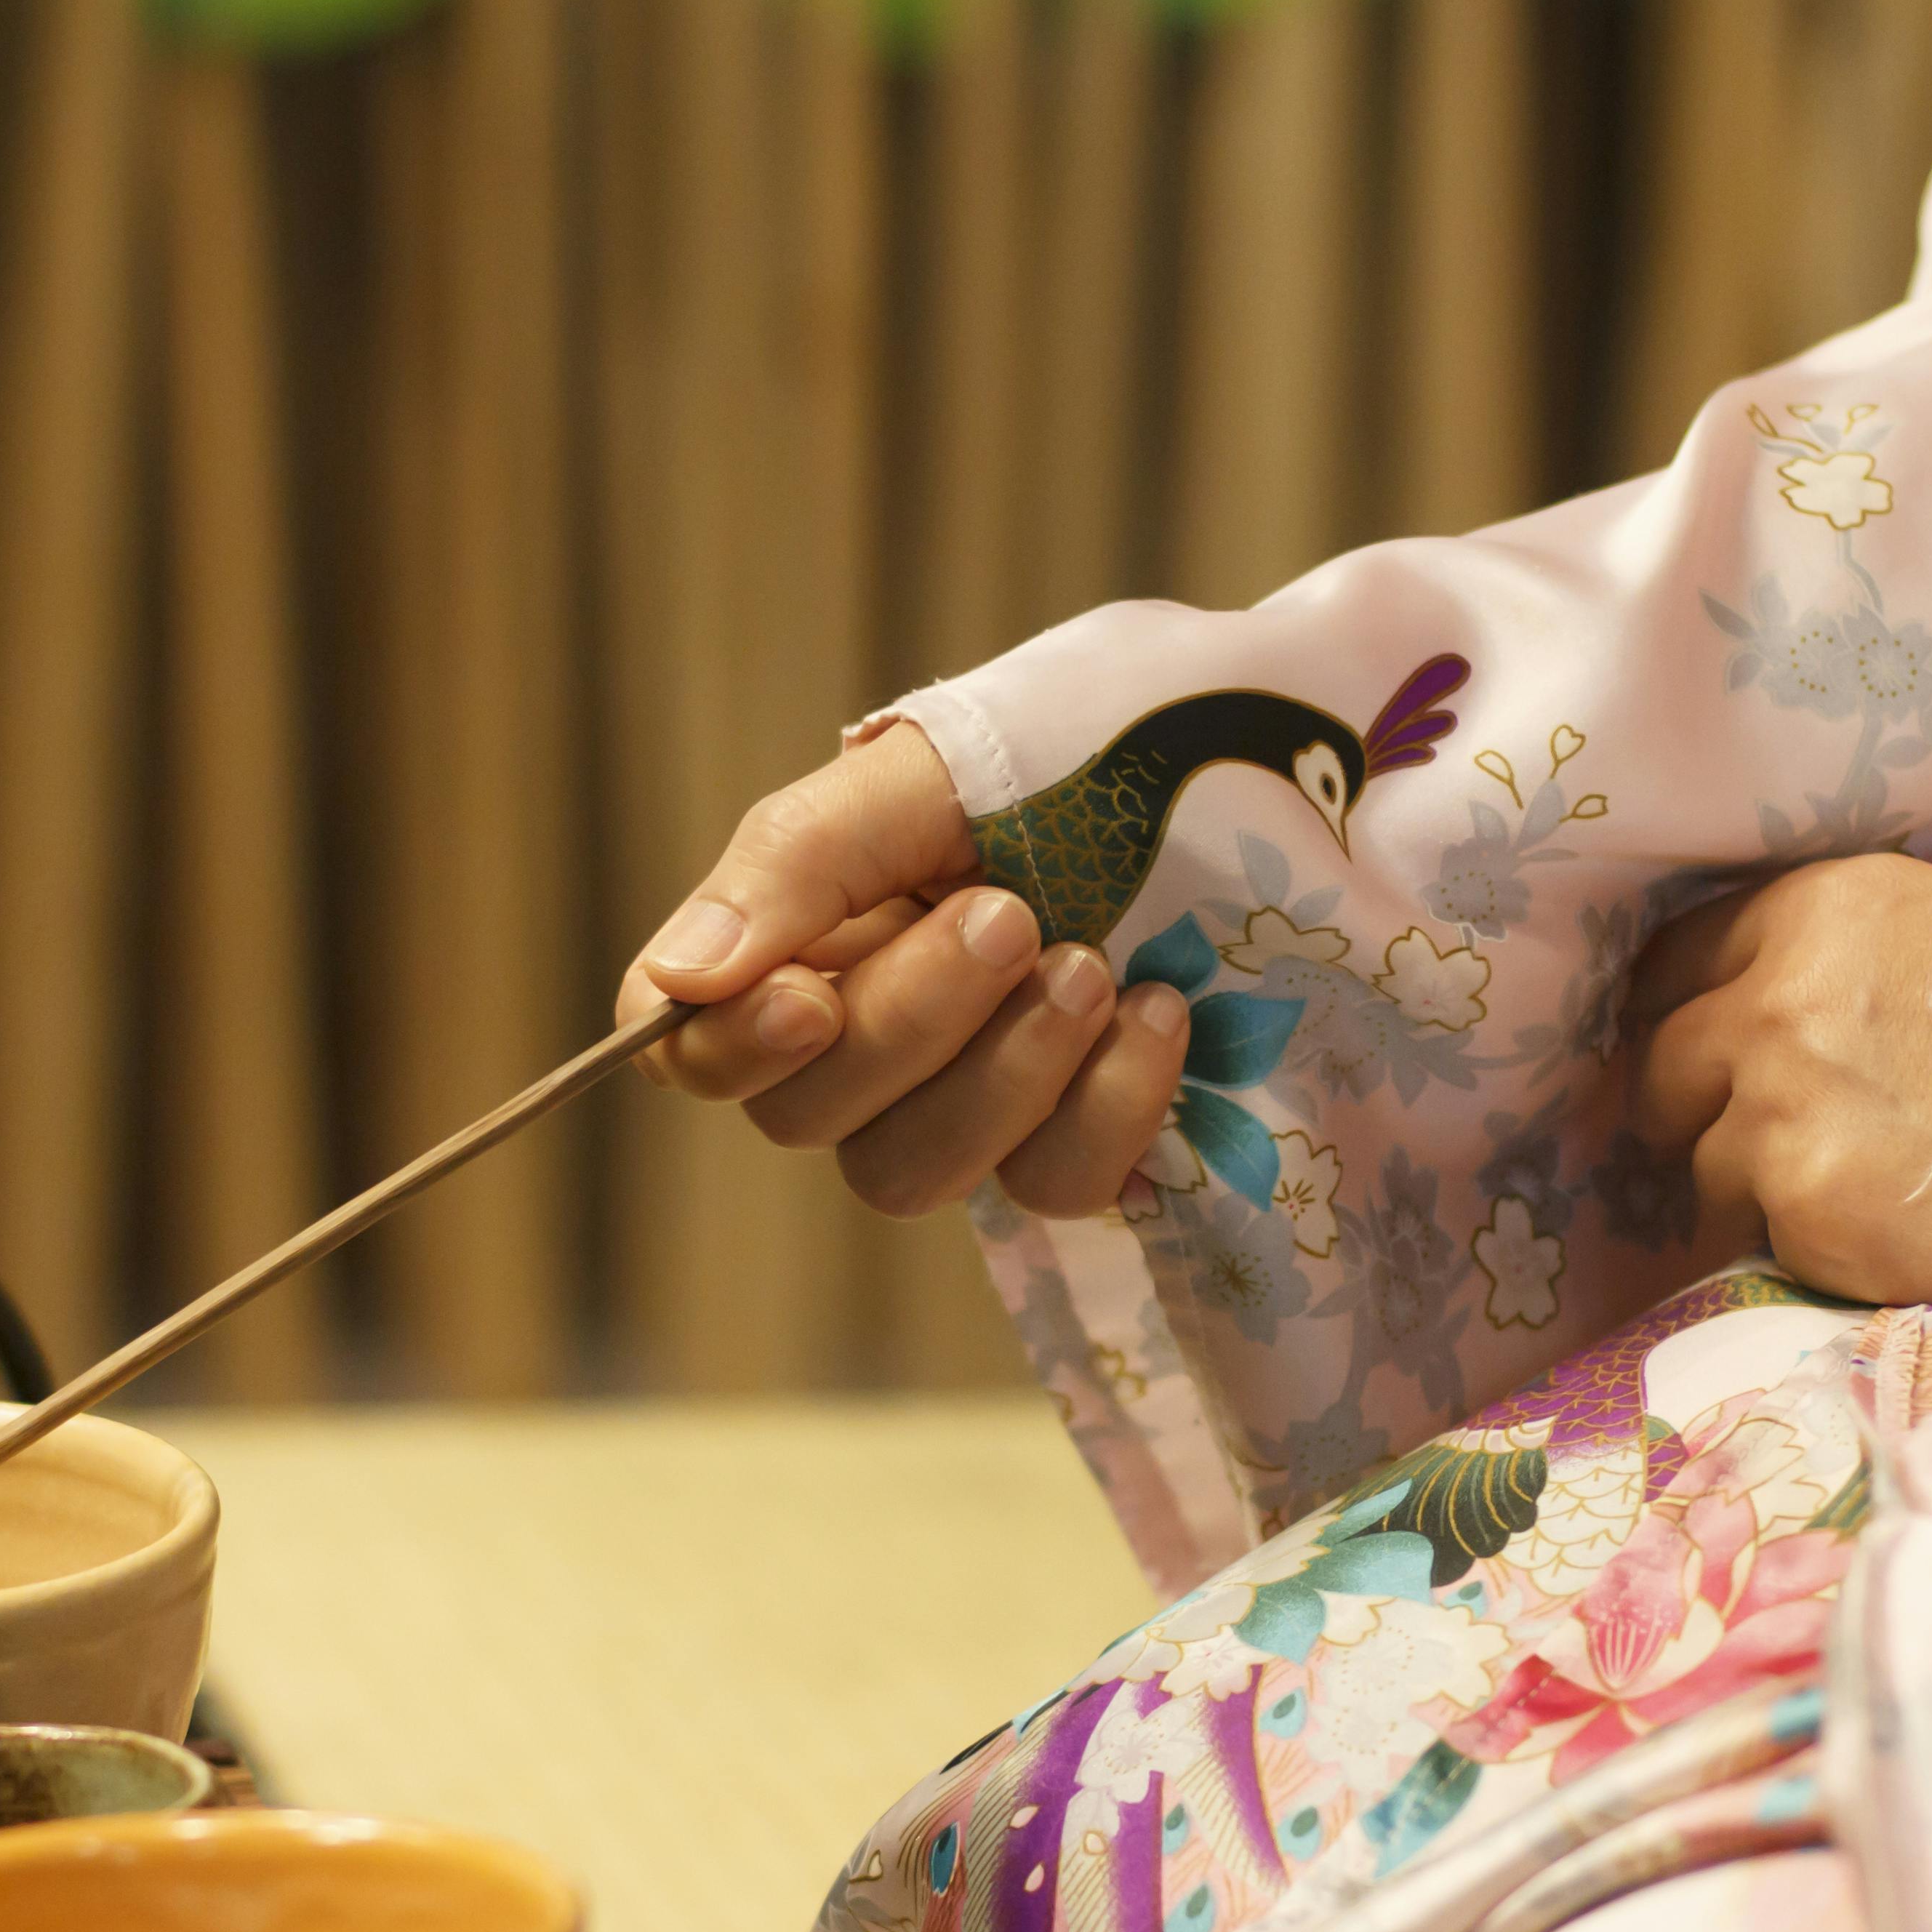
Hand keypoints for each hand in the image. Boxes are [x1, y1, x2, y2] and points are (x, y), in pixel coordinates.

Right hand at [618, 725, 1192, 1218]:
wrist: (1256, 756)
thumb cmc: (1084, 744)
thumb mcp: (929, 769)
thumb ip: (798, 862)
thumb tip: (675, 981)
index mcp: (806, 938)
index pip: (689, 1047)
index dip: (728, 1051)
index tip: (808, 1005)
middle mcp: (866, 1037)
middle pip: (807, 1117)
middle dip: (911, 1024)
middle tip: (1009, 914)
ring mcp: (968, 1101)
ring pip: (914, 1172)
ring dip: (1007, 1072)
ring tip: (1091, 963)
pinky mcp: (1073, 1141)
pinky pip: (1051, 1188)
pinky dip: (1107, 1107)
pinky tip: (1158, 1013)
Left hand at [1623, 853, 1931, 1304]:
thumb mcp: (1924, 934)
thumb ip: (1819, 959)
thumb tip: (1724, 1001)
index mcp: (1809, 915)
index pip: (1672, 959)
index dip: (1677, 1009)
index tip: (1691, 1045)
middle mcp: (1777, 1003)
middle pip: (1662, 1066)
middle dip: (1695, 1104)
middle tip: (1765, 1127)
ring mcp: (1785, 1106)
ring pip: (1705, 1161)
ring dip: (1757, 1180)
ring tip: (1855, 1176)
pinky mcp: (1808, 1200)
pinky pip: (1759, 1229)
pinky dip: (1805, 1236)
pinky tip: (1878, 1219)